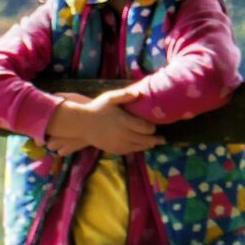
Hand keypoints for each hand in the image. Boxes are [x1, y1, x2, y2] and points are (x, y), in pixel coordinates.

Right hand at [45, 88, 161, 156]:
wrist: (82, 124)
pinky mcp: (114, 149)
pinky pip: (130, 151)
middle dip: (155, 139)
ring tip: (155, 143)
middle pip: (144, 139)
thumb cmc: (97, 108)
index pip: (145, 128)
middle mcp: (122, 134)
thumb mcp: (110, 98)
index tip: (156, 126)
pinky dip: (138, 149)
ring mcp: (118, 143)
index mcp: (123, 121)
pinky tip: (141, 146)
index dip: (152, 128)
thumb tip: (139, 93)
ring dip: (148, 145)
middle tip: (163, 138)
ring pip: (138, 147)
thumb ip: (124, 95)